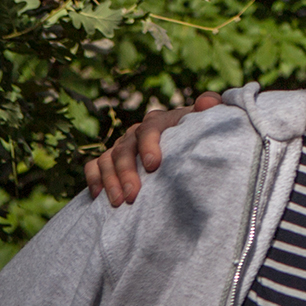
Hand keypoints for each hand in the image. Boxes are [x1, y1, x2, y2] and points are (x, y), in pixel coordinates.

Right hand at [84, 92, 222, 205]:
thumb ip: (211, 109)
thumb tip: (207, 103)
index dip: (149, 145)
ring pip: (107, 159)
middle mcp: (136, 132)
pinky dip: (94, 179)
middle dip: (126, 172)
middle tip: (132, 194)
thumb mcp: (208, 122)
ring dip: (110, 180)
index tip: (153, 165)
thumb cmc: (200, 135)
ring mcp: (122, 146)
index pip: (149, 129)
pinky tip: (98, 197)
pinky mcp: (111, 160)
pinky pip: (94, 166)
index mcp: (159, 121)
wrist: (189, 146)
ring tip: (119, 202)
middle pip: (124, 148)